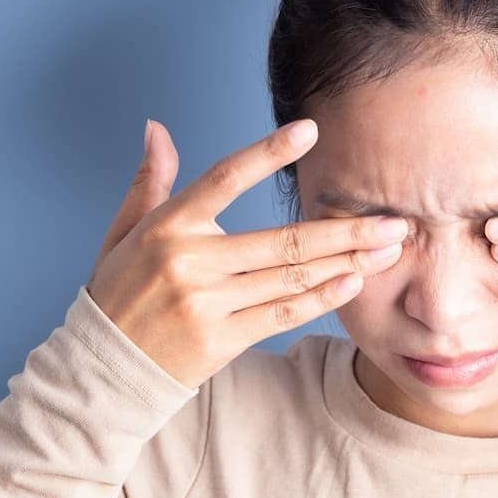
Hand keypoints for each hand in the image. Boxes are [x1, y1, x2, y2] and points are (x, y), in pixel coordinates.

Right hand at [86, 119, 408, 387]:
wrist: (101, 369)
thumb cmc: (118, 292)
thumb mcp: (124, 232)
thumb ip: (150, 181)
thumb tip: (157, 128)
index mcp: (168, 226)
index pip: (224, 178)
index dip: (267, 153)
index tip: (311, 130)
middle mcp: (189, 262)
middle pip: (283, 240)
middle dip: (346, 229)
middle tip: (396, 221)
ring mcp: (207, 303)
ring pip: (291, 277)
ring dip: (347, 262)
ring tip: (389, 250)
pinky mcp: (221, 340)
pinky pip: (282, 314)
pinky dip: (321, 298)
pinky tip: (353, 281)